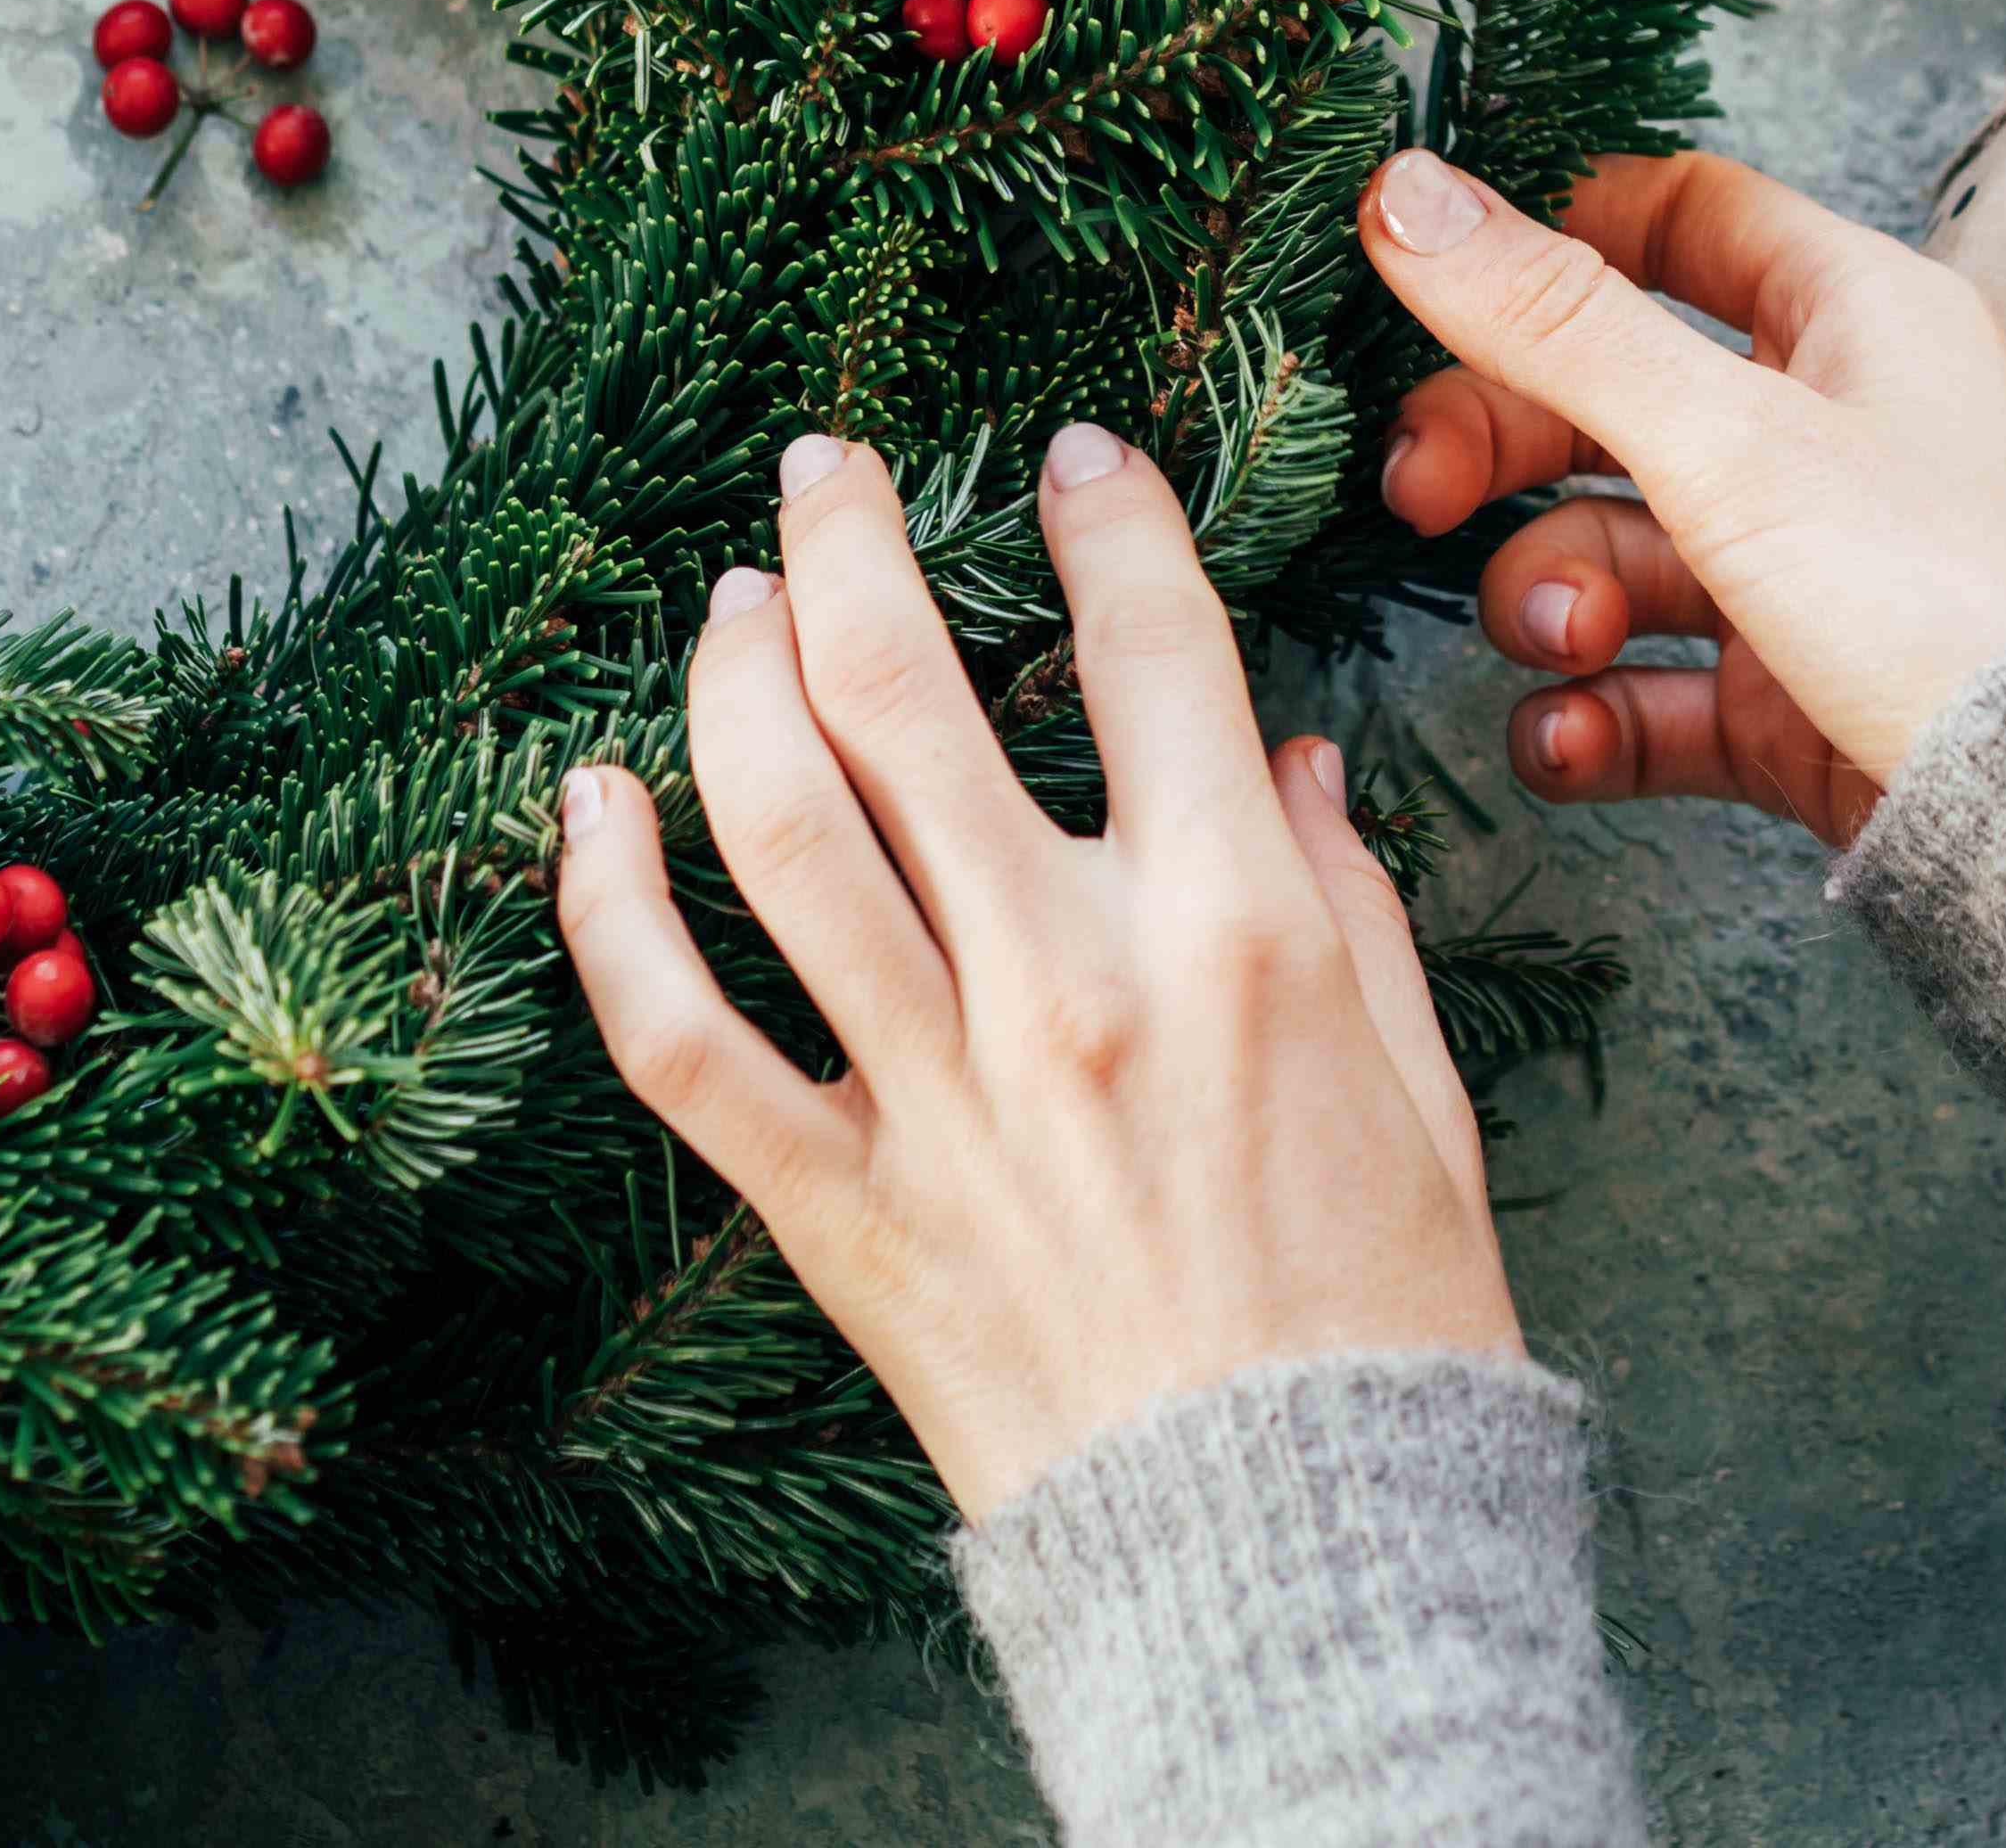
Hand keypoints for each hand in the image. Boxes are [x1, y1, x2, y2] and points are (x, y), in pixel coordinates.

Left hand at [550, 424, 1515, 1516]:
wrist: (1292, 1547)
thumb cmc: (1382, 1318)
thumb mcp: (1415, 1081)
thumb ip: (1343, 896)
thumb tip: (1290, 751)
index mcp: (1231, 934)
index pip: (1152, 651)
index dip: (1107, 520)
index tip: (1071, 459)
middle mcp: (1067, 987)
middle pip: (903, 696)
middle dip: (850, 542)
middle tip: (821, 468)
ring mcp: (935, 1096)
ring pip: (776, 830)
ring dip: (732, 683)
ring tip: (731, 601)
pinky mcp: (837, 1206)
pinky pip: (680, 1042)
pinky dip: (609, 912)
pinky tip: (590, 804)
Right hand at [1360, 147, 2005, 845]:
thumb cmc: (1936, 590)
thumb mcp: (1724, 434)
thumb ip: (1554, 320)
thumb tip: (1404, 190)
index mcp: (1849, 315)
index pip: (1679, 218)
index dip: (1554, 237)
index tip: (1440, 279)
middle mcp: (1827, 430)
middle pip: (1607, 397)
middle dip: (1502, 449)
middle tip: (1417, 494)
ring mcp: (1800, 569)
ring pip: (1611, 552)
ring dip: (1549, 598)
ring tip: (1566, 641)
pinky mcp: (1781, 698)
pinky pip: (1643, 688)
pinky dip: (1590, 713)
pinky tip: (1573, 736)